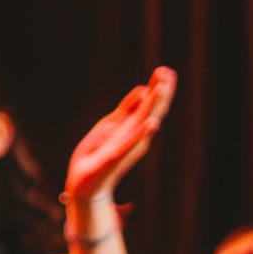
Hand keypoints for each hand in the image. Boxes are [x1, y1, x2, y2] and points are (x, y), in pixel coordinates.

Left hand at [65, 67, 175, 205]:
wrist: (85, 183)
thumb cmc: (98, 154)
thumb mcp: (111, 125)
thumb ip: (127, 109)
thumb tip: (143, 89)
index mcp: (132, 127)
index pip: (149, 104)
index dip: (158, 88)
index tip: (164, 70)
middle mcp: (134, 136)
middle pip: (151, 110)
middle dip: (159, 92)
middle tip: (167, 72)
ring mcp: (126, 146)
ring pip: (143, 122)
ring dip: (152, 106)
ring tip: (161, 89)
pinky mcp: (115, 157)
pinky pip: (130, 143)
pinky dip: (141, 133)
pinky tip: (152, 123)